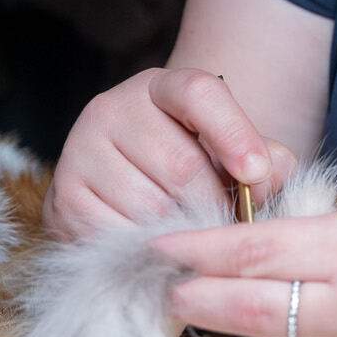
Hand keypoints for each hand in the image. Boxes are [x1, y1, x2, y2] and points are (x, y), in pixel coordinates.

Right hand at [41, 67, 299, 241]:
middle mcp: (113, 107)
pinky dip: (146, 250)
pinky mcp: (64, 195)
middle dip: (215, 206)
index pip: (199, 93)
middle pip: (181, 165)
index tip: (257, 173)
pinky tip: (157, 247)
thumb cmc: (190, 166)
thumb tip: (272, 172)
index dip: (234, 134)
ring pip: (151, 206)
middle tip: (230, 227)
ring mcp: (81, 148)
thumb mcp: (230, 151)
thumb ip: (265, 158)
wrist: (125, 186)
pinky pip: (116, 234)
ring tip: (194, 236)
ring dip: (182, 232)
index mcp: (162, 87)